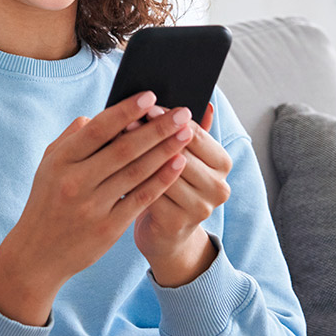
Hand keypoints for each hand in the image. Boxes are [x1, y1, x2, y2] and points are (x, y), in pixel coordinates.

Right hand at [0, 92, 194, 324]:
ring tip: (186, 134)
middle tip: (182, 112)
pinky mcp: (108, 228)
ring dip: (165, 151)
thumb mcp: (49, 164)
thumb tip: (101, 115)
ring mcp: (92, 207)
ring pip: (136, 173)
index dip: (125, 110)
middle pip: (123, 149)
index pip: (97, 129)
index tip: (150, 96)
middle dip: (156, 128)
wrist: (37, 254)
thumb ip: (73, 137)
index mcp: (60, 161)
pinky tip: (178, 164)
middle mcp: (75, 182)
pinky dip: (161, 180)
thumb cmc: (47, 200)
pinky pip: (140, 199)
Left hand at [133, 102, 231, 286]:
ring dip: (137, 155)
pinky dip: (130, 178)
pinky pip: (149, 194)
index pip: (196, 133)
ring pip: (163, 173)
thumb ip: (194, 131)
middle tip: (126, 119)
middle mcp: (218, 187)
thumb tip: (205, 100)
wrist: (167, 234)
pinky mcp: (177, 223)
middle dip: (150, 134)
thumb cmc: (173, 185)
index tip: (146, 104)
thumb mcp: (186, 157)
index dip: (168, 118)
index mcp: (223, 163)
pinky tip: (112, 166)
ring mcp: (200, 207)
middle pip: (180, 152)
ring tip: (115, 139)